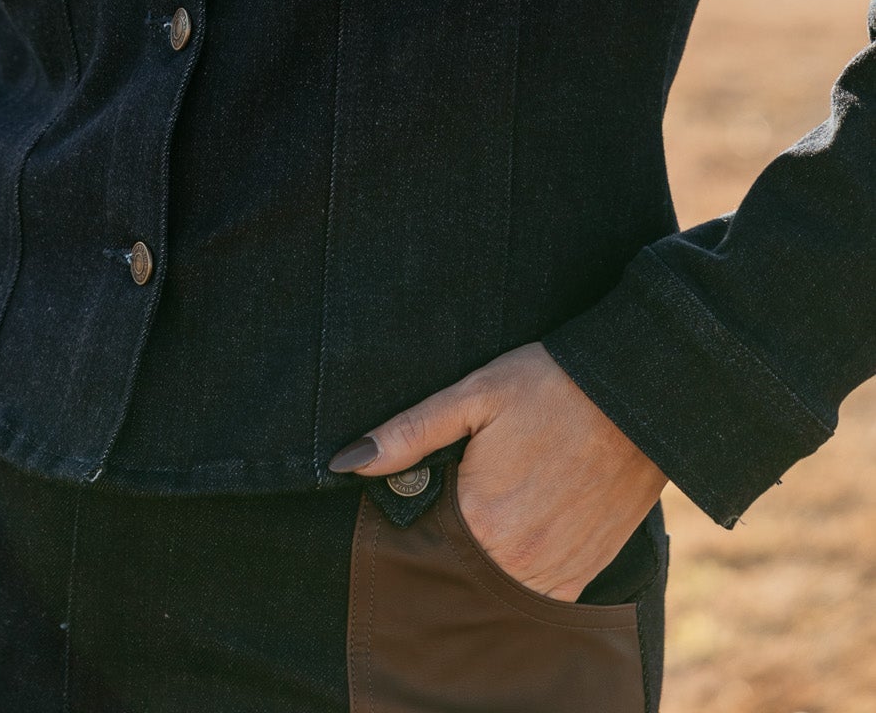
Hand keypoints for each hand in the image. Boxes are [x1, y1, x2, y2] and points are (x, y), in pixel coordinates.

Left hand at [328, 342, 666, 600]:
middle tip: (454, 497)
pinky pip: (539, 594)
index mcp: (481, 522)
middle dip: (443, 546)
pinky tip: (513, 534)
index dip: (408, 524)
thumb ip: (408, 435)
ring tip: (484, 513)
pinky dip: (519, 574)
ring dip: (482, 562)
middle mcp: (518, 563)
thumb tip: (346, 463)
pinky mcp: (585, 573)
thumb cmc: (550, 387)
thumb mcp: (473, 395)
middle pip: (457, 573)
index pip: (420, 547)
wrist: (635, 396)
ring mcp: (555, 574)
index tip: (413, 496)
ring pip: (497, 589)